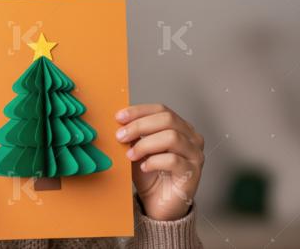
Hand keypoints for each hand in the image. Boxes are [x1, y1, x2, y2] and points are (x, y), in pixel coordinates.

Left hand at [115, 103, 204, 220]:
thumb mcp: (137, 149)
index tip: (119, 117)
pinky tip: (144, 167)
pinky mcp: (193, 173)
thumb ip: (133, 135)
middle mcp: (191, 138)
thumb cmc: (149, 174)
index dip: (139, 111)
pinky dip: (154, 161)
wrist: (157, 203)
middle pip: (167, 120)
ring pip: (172, 137)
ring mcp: (195, 155)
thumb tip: (119, 122)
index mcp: (180, 127)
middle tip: (120, 136)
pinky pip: (173, 160)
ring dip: (145, 144)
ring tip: (130, 155)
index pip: (161, 110)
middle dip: (139, 126)